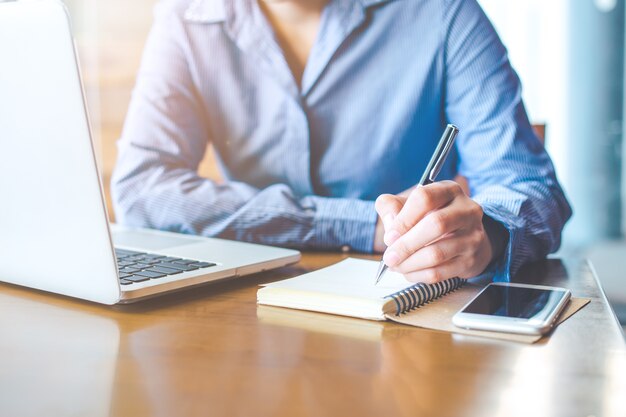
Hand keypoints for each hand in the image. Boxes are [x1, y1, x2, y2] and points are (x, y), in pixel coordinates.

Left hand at [374, 181, 494, 282]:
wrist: (465, 238)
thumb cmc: (431, 217)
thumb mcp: (410, 205)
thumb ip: (391, 206)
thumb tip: (389, 223)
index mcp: (449, 190)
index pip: (424, 198)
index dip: (403, 219)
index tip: (389, 236)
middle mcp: (467, 210)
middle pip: (435, 225)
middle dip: (406, 245)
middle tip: (389, 257)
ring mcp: (472, 236)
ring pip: (437, 253)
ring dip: (409, 263)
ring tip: (395, 265)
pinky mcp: (470, 260)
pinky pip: (440, 272)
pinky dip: (418, 275)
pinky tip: (408, 272)